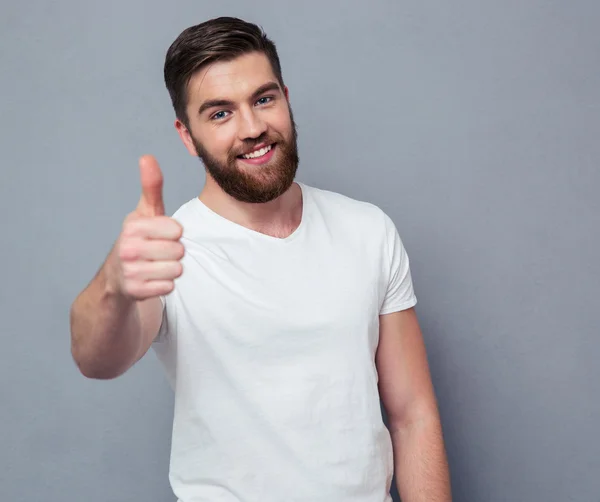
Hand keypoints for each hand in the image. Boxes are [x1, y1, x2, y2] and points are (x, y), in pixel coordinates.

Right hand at [113, 155, 183, 299]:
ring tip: (156, 266)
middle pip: (178, 251)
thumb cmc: (139, 240)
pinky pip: (169, 287)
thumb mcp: (145, 213)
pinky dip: (165, 285)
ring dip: (171, 270)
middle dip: (174, 254)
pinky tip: (152, 280)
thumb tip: (147, 157)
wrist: (116, 278)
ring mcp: (130, 271)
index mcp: (133, 226)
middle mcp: (127, 248)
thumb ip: (151, 187)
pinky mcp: (135, 291)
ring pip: (176, 270)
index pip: (177, 231)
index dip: (175, 234)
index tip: (162, 235)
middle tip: (158, 253)